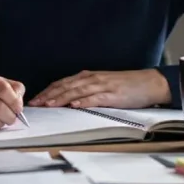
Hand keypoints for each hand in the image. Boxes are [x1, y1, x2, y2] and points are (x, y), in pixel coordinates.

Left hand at [28, 69, 170, 108]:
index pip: (62, 83)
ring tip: (48, 104)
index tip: (35, 100)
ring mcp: (102, 86)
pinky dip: (84, 101)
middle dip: (48, 95)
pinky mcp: (113, 95)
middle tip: (34, 104)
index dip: (47, 91)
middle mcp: (92, 79)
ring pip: (77, 91)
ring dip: (61, 98)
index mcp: (88, 77)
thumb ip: (86, 91)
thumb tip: (68, 102)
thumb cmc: (126, 86)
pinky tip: (74, 106)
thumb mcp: (102, 85)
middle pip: (65, 86)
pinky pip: (95, 98)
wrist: (149, 82)